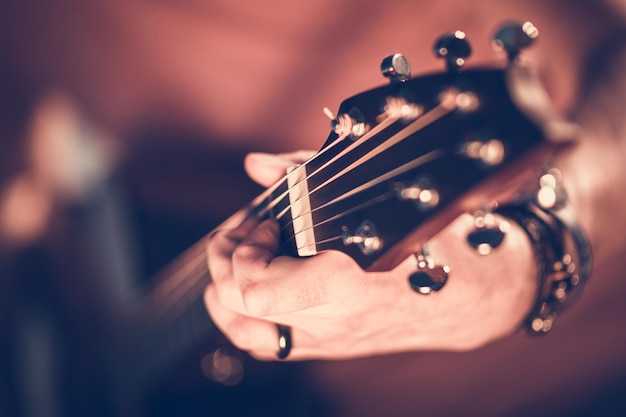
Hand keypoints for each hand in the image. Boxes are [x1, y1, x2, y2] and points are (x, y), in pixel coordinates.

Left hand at [204, 151, 537, 359]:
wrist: (476, 297)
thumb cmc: (440, 242)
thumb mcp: (382, 198)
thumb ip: (308, 178)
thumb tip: (256, 164)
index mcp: (347, 287)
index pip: (259, 289)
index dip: (248, 250)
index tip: (270, 221)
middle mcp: (331, 323)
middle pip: (241, 306)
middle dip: (226, 259)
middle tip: (245, 230)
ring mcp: (328, 342)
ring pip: (244, 333)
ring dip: (225, 290)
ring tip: (239, 255)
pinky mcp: (329, 348)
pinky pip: (266, 344)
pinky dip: (243, 313)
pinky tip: (252, 282)